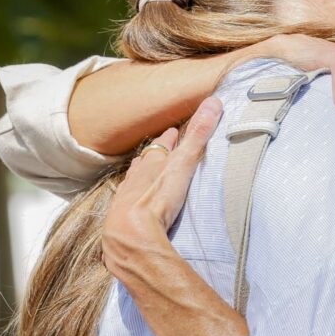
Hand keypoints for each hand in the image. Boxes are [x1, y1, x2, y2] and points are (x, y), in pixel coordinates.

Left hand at [101, 97, 223, 288]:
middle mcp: (136, 178)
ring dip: (140, 176)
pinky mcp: (121, 219)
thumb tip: (213, 101)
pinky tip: (131, 204)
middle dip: (153, 155)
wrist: (130, 233)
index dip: (169, 138)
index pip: (160, 146)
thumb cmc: (157, 198)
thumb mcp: (183, 164)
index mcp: (151, 164)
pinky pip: (125, 204)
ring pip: (132, 181)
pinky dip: (131, 199)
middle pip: (144, 161)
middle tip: (159, 149)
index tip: (173, 131)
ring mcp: (125, 199)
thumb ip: (198, 135)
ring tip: (143, 172)